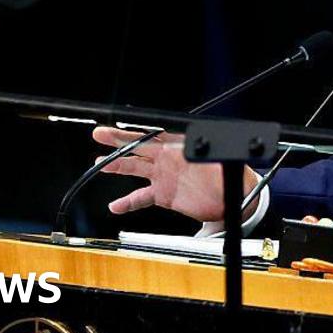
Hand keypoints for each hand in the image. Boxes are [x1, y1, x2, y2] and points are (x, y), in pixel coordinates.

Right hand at [92, 127, 258, 221]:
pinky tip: (115, 206)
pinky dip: (127, 202)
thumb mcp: (221, 158)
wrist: (233, 198)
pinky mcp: (163, 195)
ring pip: (134, 168)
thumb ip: (209, 151)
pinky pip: (140, 197)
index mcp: (179, 146)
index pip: (153, 133)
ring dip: (116, 166)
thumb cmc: (229, 173)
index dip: (136, 130)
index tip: (120, 127)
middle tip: (100, 134)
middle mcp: (167, 158)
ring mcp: (163, 176)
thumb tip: (203, 145)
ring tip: (99, 164)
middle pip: (138, 146)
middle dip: (117, 140)